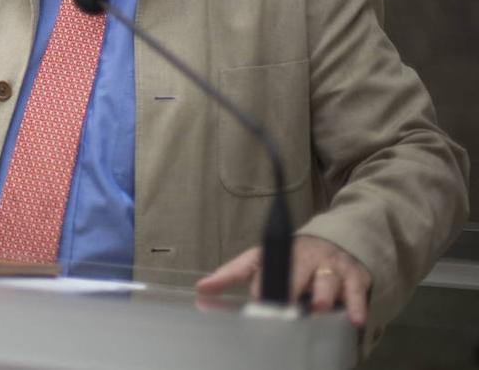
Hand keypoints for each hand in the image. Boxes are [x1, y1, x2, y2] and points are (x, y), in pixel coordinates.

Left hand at [196, 235, 371, 325]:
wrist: (337, 239)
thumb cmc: (292, 257)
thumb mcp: (262, 260)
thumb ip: (232, 274)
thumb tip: (201, 289)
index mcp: (279, 252)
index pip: (265, 263)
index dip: (261, 278)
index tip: (256, 294)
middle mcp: (305, 256)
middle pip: (298, 270)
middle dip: (292, 286)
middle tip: (286, 303)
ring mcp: (330, 266)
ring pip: (327, 280)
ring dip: (323, 294)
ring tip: (318, 307)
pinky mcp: (354, 277)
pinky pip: (356, 291)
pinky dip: (356, 305)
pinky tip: (353, 319)